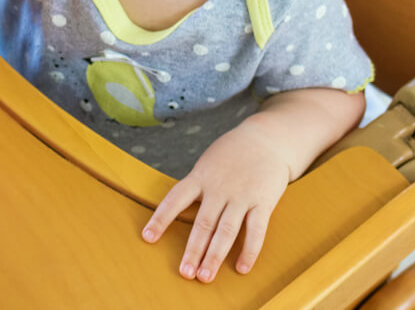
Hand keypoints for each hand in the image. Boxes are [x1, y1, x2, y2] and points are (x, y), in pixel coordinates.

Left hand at [141, 121, 290, 282]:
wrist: (267, 139)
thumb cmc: (232, 154)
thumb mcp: (207, 163)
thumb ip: (196, 186)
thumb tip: (178, 211)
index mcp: (201, 177)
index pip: (175, 199)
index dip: (161, 218)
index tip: (147, 237)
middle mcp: (219, 188)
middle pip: (203, 223)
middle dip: (193, 250)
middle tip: (185, 272)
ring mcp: (241, 195)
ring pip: (226, 230)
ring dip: (215, 255)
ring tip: (205, 276)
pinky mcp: (263, 201)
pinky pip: (256, 230)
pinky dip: (249, 251)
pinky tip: (241, 267)